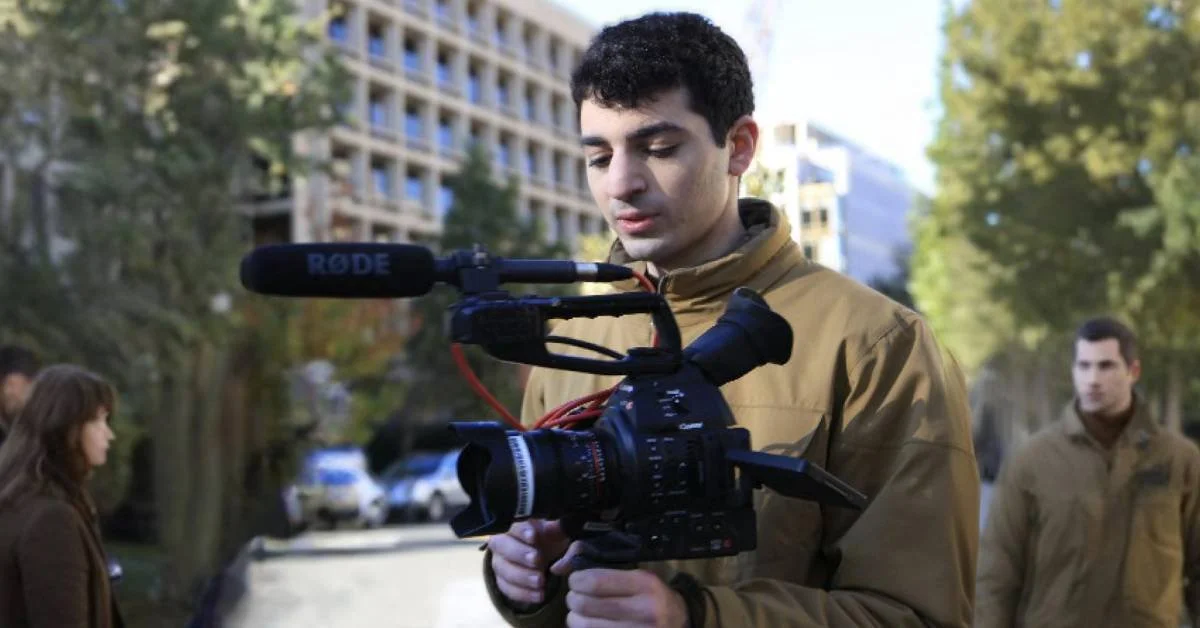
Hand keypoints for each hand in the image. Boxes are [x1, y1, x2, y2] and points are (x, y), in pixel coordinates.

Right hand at [487, 519, 569, 606]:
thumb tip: (555, 527)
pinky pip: (506, 588)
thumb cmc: (551, 540)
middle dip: (519, 553)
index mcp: (516, 524)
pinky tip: (539, 595)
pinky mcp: (502, 580)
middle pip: (501, 545)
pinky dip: (523, 593)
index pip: (512, 524)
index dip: (521, 530)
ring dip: (521, 576)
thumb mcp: (558, 533)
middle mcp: (502, 541)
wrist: (547, 559)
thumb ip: (557, 530)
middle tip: (537, 560)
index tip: (533, 536)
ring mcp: (500, 562)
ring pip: (503, 569)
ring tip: (540, 582)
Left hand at [551, 541, 688, 627]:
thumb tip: (558, 567)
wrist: (679, 621)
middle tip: (575, 597)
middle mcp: (644, 610)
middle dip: (572, 599)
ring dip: (574, 618)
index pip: (595, 581)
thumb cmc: (651, 594)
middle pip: (585, 605)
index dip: (575, 580)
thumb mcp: (634, 572)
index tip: (575, 580)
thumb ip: (596, 563)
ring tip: (579, 613)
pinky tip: (589, 624)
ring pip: (585, 626)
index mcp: (644, 584)